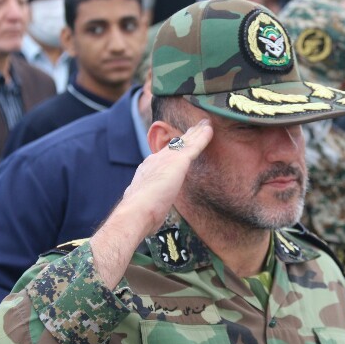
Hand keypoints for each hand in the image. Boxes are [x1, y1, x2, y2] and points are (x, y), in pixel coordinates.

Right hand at [90, 119, 212, 289]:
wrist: (134, 215)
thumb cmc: (138, 219)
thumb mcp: (147, 209)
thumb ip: (152, 208)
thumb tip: (152, 219)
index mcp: (145, 172)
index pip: (161, 158)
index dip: (171, 152)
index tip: (178, 147)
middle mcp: (154, 161)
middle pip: (172, 145)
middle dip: (184, 136)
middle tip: (195, 127)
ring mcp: (165, 160)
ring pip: (183, 141)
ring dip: (195, 132)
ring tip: (205, 123)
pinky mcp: (177, 161)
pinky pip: (194, 145)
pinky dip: (202, 136)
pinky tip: (210, 129)